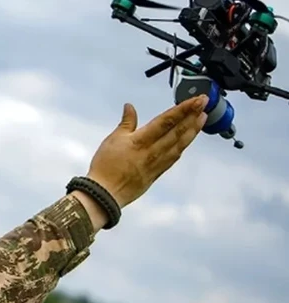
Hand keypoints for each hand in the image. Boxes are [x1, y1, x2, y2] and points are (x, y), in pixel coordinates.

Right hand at [84, 96, 207, 209]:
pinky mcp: (157, 173)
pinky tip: (188, 140)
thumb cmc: (105, 166)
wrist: (105, 193)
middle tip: (206, 103)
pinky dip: (183, 146)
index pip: (167, 121)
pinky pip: (174, 157)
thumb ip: (126, 122)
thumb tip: (129, 107)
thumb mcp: (112, 140)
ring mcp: (157, 163)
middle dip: (193, 115)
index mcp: (141, 140)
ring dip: (193, 130)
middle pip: (178, 131)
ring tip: (203, 118)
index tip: (197, 100)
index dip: (184, 109)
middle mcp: (153, 151)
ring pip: (180, 144)